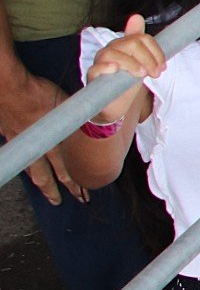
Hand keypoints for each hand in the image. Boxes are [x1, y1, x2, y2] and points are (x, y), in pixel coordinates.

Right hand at [0, 63, 80, 206]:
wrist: (10, 89)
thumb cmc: (39, 93)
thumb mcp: (68, 103)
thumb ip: (81, 115)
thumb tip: (100, 118)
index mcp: (55, 140)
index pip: (67, 168)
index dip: (76, 182)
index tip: (84, 193)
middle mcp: (39, 147)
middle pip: (49, 175)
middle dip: (59, 189)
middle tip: (66, 201)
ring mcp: (24, 144)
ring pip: (33, 170)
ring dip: (42, 184)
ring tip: (48, 194)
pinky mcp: (12, 138)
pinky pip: (21, 159)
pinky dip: (27, 167)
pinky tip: (29, 171)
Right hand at [84, 16, 163, 121]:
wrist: (115, 103)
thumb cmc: (127, 81)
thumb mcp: (140, 62)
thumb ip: (143, 44)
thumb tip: (137, 17)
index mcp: (124, 44)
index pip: (141, 38)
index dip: (155, 51)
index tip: (163, 66)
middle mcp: (111, 49)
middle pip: (131, 44)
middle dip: (148, 59)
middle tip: (156, 73)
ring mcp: (100, 62)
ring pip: (114, 54)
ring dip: (132, 64)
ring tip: (141, 75)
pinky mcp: (93, 76)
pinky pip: (96, 68)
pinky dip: (107, 67)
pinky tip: (115, 70)